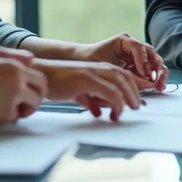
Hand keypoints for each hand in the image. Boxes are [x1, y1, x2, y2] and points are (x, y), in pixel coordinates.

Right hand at [0, 39, 46, 125]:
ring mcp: (13, 98)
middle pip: (41, 90)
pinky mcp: (6, 114)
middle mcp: (18, 81)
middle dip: (37, 97)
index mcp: (14, 67)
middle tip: (28, 103)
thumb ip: (5, 50)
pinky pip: (16, 116)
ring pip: (31, 104)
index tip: (30, 89)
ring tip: (13, 109)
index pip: (39, 76)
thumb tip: (30, 57)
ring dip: (25, 108)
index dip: (36, 84)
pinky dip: (10, 116)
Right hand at [33, 59, 151, 121]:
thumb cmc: (58, 84)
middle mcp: (99, 68)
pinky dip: (116, 103)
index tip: (141, 100)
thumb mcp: (80, 91)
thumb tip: (99, 113)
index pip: (123, 75)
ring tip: (132, 110)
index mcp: (99, 69)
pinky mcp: (86, 79)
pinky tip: (115, 114)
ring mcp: (93, 72)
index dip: (135, 87)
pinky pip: (109, 92)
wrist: (40, 76)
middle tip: (138, 107)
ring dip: (129, 98)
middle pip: (126, 78)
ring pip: (121, 83)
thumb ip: (91, 99)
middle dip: (135, 92)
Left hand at [72, 33, 168, 90]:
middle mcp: (133, 47)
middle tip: (158, 81)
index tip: (143, 74)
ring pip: (154, 62)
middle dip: (157, 68)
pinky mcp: (137, 67)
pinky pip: (149, 72)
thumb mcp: (103, 66)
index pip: (138, 47)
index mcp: (124, 41)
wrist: (82, 63)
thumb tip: (141, 84)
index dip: (143, 60)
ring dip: (159, 74)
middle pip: (152, 54)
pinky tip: (155, 88)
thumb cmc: (89, 61)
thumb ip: (122, 74)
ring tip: (160, 87)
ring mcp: (136, 56)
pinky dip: (153, 79)